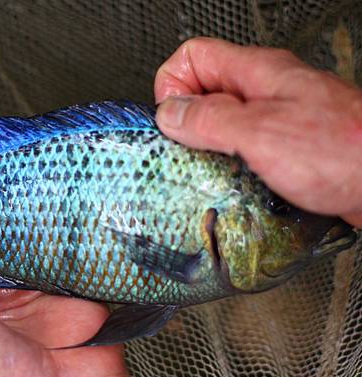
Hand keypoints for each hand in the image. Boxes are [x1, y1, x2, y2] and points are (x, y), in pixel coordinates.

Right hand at [154, 37, 361, 227]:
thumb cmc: (348, 151)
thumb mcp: (262, 133)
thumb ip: (211, 120)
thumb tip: (170, 114)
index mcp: (257, 72)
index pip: (193, 56)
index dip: (173, 84)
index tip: (171, 118)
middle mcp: (266, 91)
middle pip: (204, 91)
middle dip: (188, 122)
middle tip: (189, 150)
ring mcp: (277, 118)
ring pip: (223, 123)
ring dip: (209, 148)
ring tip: (213, 169)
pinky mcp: (286, 147)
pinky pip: (243, 148)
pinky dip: (231, 165)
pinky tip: (237, 183)